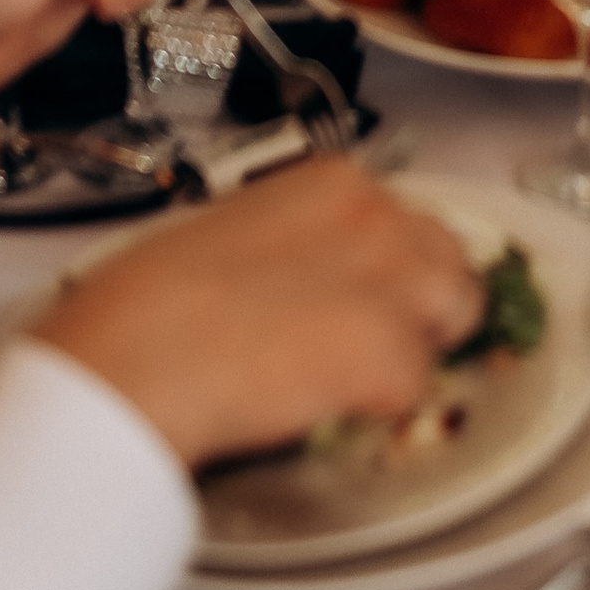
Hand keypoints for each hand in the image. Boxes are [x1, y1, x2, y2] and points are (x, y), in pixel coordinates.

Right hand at [33, 160, 483, 473]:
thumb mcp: (230, 236)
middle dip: (422, 304)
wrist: (135, 356)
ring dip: (414, 352)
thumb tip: (303, 284)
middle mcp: (380, 215)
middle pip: (449, 261)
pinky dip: (380, 408)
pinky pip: (415, 389)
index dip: (390, 268)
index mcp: (335, 181)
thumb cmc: (148, 301)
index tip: (364, 299)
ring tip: (347, 384)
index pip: (407, 220)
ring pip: (454, 318)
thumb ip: (290, 245)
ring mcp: (394, 283)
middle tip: (364, 349)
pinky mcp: (392, 355)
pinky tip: (324, 409)